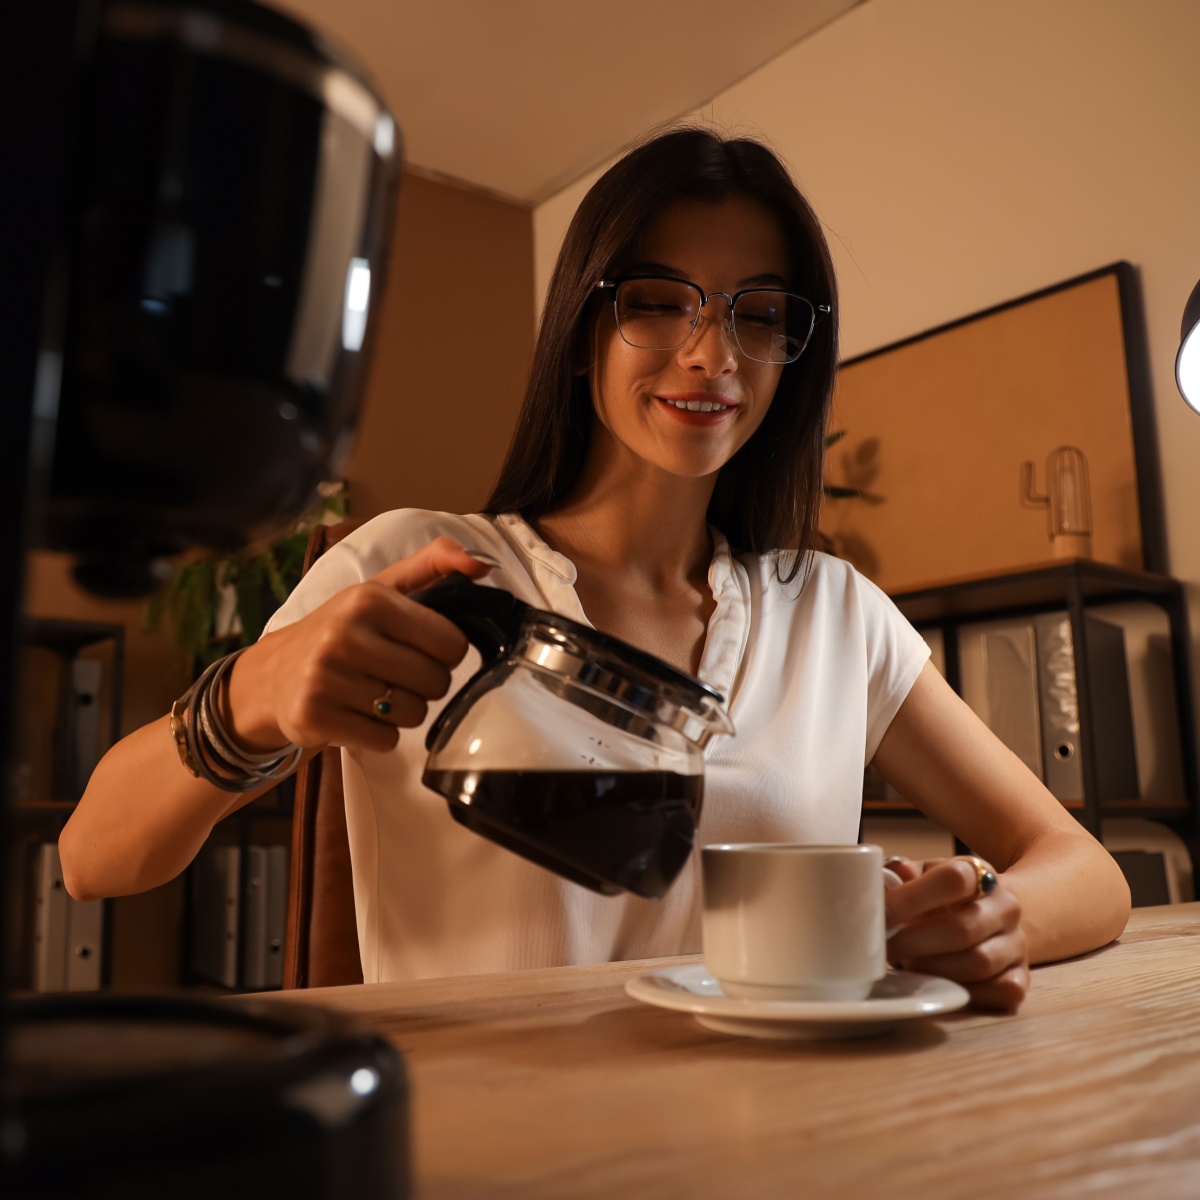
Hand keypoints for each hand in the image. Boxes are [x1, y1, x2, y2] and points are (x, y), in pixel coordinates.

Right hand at [227, 536, 492, 753]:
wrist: (274, 675)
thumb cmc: (343, 629)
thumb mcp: (383, 588)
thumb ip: (435, 564)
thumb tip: (483, 563)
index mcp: (368, 599)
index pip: (452, 642)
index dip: (446, 652)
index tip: (423, 649)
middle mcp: (344, 635)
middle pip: (436, 682)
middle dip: (427, 684)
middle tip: (398, 674)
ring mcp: (325, 678)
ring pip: (415, 714)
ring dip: (406, 711)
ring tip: (377, 693)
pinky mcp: (314, 717)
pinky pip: (386, 740)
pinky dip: (381, 734)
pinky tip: (359, 714)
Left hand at [884, 855, 1029, 1011]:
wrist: (987, 915)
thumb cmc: (942, 896)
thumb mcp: (923, 875)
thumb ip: (904, 872)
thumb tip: (894, 874)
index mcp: (979, 873)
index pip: (955, 879)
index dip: (912, 898)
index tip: (883, 914)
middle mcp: (1006, 906)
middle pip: (962, 929)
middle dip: (915, 942)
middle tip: (886, 948)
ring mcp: (1017, 943)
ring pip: (978, 963)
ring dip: (935, 969)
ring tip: (908, 965)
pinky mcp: (1022, 977)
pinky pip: (1000, 991)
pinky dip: (965, 993)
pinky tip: (940, 986)